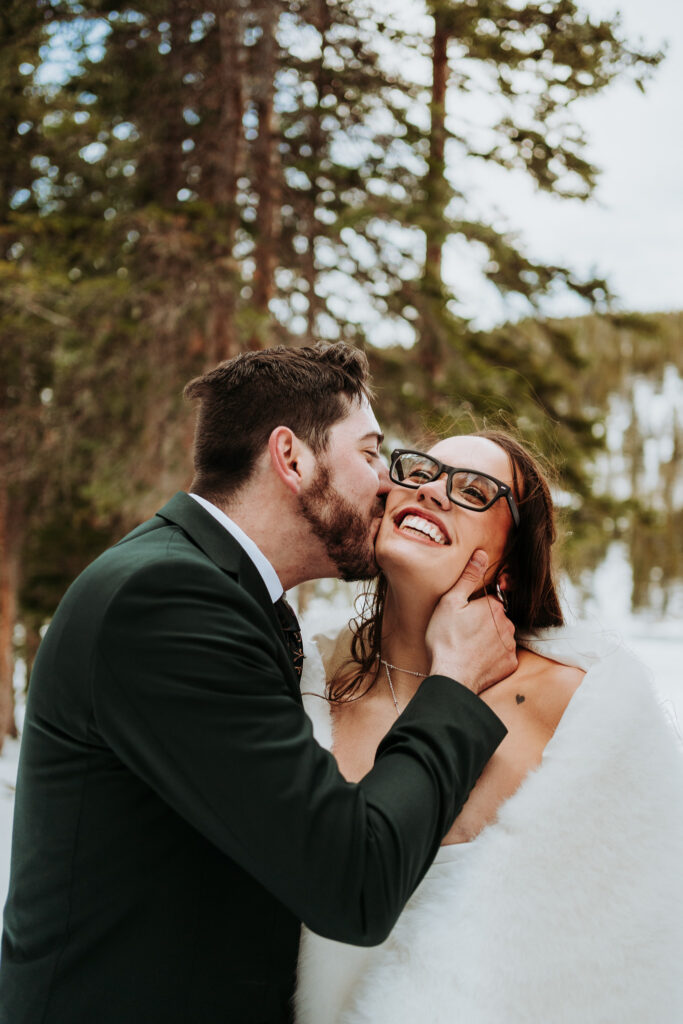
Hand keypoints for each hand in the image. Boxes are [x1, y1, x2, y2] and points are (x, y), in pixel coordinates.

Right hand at [425, 549, 516, 695]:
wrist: (452, 677)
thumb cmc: (446, 639)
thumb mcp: (450, 602)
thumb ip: (468, 577)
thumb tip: (482, 553)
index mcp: (494, 607)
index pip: (489, 601)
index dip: (474, 608)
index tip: (462, 617)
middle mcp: (508, 624)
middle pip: (497, 618)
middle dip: (484, 623)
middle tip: (463, 633)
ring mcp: (510, 646)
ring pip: (501, 636)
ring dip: (490, 640)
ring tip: (468, 648)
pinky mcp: (510, 664)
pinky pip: (503, 656)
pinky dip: (493, 657)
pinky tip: (477, 660)